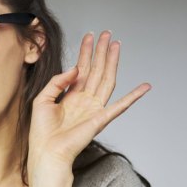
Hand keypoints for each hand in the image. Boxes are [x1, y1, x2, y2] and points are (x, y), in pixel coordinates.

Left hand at [28, 31, 150, 173]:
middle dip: (101, 52)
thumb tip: (75, 68)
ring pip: (106, 79)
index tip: (90, 37)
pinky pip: (121, 106)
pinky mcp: (101, 119)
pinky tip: (145, 86)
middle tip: (106, 34)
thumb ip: (57, 82)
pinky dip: (134, 96)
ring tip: (115, 44)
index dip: (86, 53)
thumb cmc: (42, 132)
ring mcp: (94, 108)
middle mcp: (84, 100)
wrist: (47, 152)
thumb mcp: (42, 99)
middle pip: (96, 71)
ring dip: (111, 62)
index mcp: (70, 96)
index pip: (81, 69)